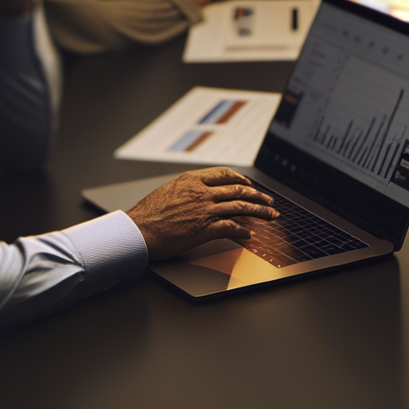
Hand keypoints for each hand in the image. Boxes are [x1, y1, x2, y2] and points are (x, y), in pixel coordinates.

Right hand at [126, 166, 279, 260]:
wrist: (138, 231)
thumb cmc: (147, 214)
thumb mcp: (168, 191)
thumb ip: (187, 190)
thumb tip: (199, 193)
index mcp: (192, 180)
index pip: (224, 174)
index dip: (241, 179)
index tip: (250, 184)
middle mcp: (202, 192)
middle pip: (238, 191)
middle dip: (258, 196)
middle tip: (269, 201)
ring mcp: (205, 210)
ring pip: (240, 207)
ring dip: (259, 212)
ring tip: (270, 216)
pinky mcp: (204, 229)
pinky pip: (231, 227)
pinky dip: (243, 231)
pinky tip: (250, 234)